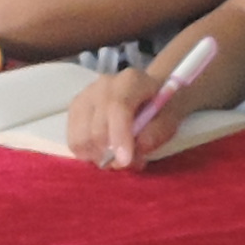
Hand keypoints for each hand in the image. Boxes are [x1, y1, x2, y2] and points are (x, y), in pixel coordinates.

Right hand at [59, 57, 192, 170]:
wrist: (149, 95)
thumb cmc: (162, 108)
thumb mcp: (171, 119)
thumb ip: (157, 133)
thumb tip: (136, 150)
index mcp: (130, 81)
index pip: (117, 107)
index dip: (119, 137)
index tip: (125, 161)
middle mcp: (103, 85)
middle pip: (96, 128)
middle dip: (112, 155)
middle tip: (131, 163)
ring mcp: (84, 96)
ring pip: (80, 138)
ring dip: (99, 157)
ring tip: (117, 157)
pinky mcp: (74, 110)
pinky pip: (73, 142)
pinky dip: (88, 154)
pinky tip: (104, 152)